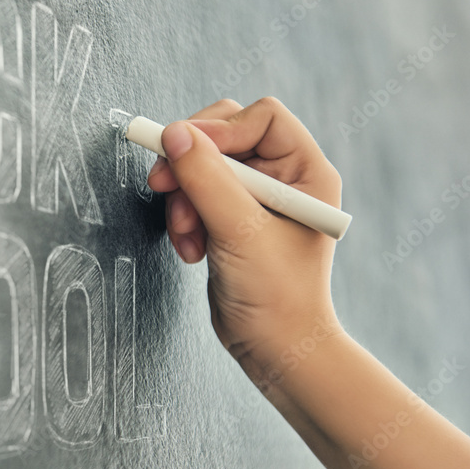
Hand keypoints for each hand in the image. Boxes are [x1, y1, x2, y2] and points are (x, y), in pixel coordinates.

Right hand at [147, 97, 344, 387]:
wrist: (275, 349)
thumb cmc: (277, 297)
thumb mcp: (239, 231)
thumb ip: (206, 178)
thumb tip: (174, 133)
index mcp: (306, 171)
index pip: (260, 118)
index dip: (219, 128)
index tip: (184, 151)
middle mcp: (285, 178)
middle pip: (225, 136)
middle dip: (192, 165)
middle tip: (162, 184)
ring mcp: (256, 199)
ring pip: (203, 167)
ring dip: (184, 199)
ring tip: (186, 236)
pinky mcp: (232, 220)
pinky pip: (197, 195)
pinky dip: (185, 218)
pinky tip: (191, 250)